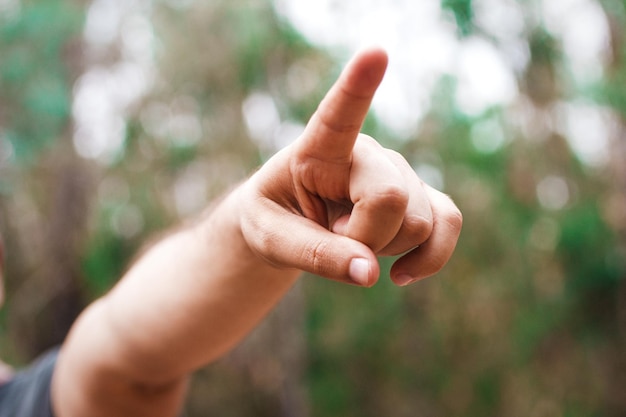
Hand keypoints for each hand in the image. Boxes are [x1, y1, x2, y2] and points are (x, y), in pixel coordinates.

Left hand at [240, 48, 461, 286]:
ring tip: (352, 238)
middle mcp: (366, 152)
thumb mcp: (272, 240)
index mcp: (317, 149)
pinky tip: (401, 276)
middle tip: (333, 236)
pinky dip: (430, 258)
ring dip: (385, 250)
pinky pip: (447, 226)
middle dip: (364, 238)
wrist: (292, 224)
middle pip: (390, 197)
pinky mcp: (422, 198)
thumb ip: (314, 255)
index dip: (358, 86)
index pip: (339, 114)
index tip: (375, 52)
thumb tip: (370, 273)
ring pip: (419, 221)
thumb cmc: (275, 220)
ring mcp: (400, 173)